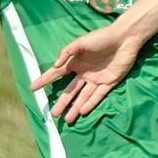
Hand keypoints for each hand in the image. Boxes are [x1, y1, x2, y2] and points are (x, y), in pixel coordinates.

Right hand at [28, 25, 142, 122]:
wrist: (124, 38)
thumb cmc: (102, 37)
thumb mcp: (81, 42)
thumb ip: (67, 52)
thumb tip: (55, 65)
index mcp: (75, 62)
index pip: (56, 73)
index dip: (44, 80)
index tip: (33, 88)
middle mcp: (84, 73)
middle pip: (70, 91)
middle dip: (62, 102)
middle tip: (53, 114)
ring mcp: (96, 79)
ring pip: (83, 96)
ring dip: (75, 108)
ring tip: (67, 120)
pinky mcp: (109, 82)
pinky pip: (97, 95)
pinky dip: (90, 103)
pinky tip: (82, 111)